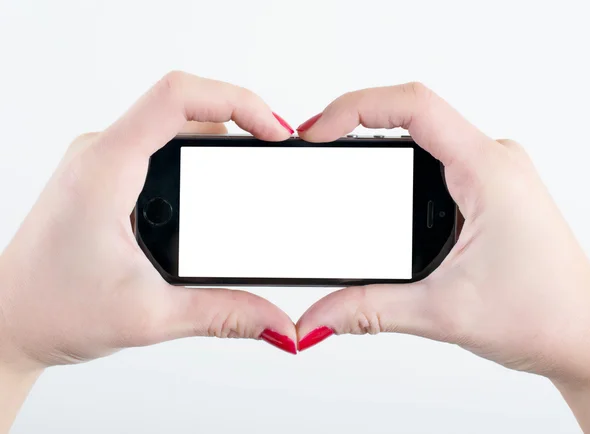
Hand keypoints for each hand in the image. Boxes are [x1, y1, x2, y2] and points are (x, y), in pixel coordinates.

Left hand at [0, 71, 297, 372]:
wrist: (9, 320)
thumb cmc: (52, 309)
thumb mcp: (151, 316)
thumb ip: (224, 314)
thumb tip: (276, 321)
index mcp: (106, 170)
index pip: (177, 97)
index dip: (237, 100)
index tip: (272, 131)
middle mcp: (101, 153)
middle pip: (184, 108)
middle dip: (236, 123)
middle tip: (269, 154)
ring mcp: (102, 161)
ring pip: (172, 125)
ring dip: (214, 143)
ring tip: (246, 173)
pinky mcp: (106, 175)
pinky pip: (158, 144)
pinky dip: (194, 157)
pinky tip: (211, 189)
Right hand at [296, 83, 589, 388]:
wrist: (585, 335)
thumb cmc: (546, 314)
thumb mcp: (443, 312)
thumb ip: (369, 309)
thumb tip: (317, 315)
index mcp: (487, 172)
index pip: (414, 106)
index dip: (354, 108)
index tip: (318, 131)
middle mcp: (493, 161)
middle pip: (412, 113)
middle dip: (356, 120)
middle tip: (317, 142)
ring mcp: (492, 173)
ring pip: (425, 135)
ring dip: (379, 141)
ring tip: (339, 158)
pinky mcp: (488, 189)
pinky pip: (438, 157)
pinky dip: (400, 164)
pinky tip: (379, 186)